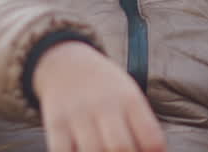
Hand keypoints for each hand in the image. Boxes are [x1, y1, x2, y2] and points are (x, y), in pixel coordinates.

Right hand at [32, 41, 165, 151]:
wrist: (64, 63)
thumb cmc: (104, 89)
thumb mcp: (129, 95)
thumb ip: (141, 126)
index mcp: (130, 99)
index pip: (152, 139)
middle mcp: (104, 105)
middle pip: (121, 148)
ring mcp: (78, 114)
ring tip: (102, 151)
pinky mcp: (56, 123)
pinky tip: (80, 151)